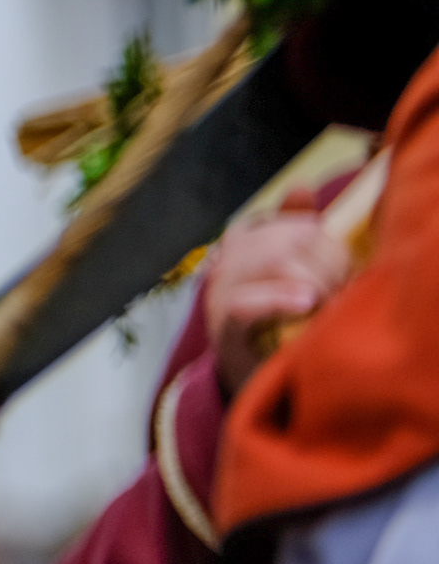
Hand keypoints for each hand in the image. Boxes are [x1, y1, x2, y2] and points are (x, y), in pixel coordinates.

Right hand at [205, 213, 353, 395]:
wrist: (253, 376)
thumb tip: (300, 188)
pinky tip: (305, 303)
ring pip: (272, 262)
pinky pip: (247, 304)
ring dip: (312, 280)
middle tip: (344, 287)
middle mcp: (225, 261)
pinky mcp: (223, 327)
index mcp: (240, 243)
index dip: (319, 238)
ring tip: (328, 301)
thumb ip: (293, 229)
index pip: (286, 223)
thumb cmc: (278, 319)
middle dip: (326, 261)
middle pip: (284, 240)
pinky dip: (279, 300)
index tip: (341, 262)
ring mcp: (219, 293)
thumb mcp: (288, 270)